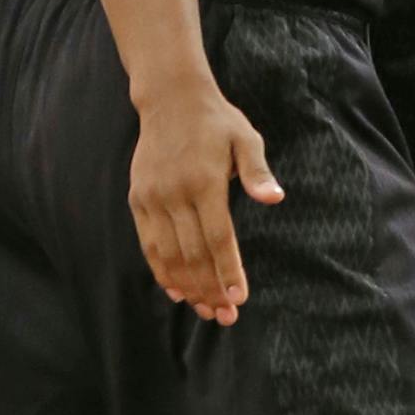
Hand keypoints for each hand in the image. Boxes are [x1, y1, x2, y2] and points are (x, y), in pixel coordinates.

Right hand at [128, 81, 283, 325]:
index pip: (218, 238)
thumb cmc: (215, 121)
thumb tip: (275, 198)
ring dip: (187, 286)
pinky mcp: (138, 198)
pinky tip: (175, 290)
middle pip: (193, 254)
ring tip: (205, 310)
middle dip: (210, 289)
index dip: (228, 271)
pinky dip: (161, 270)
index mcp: (204, 181)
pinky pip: (149, 243)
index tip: (239, 298)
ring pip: (169, 254)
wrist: (170, 98)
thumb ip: (257, 172)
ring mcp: (152, 197)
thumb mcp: (244, 138)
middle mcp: (175, 192)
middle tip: (226, 316)